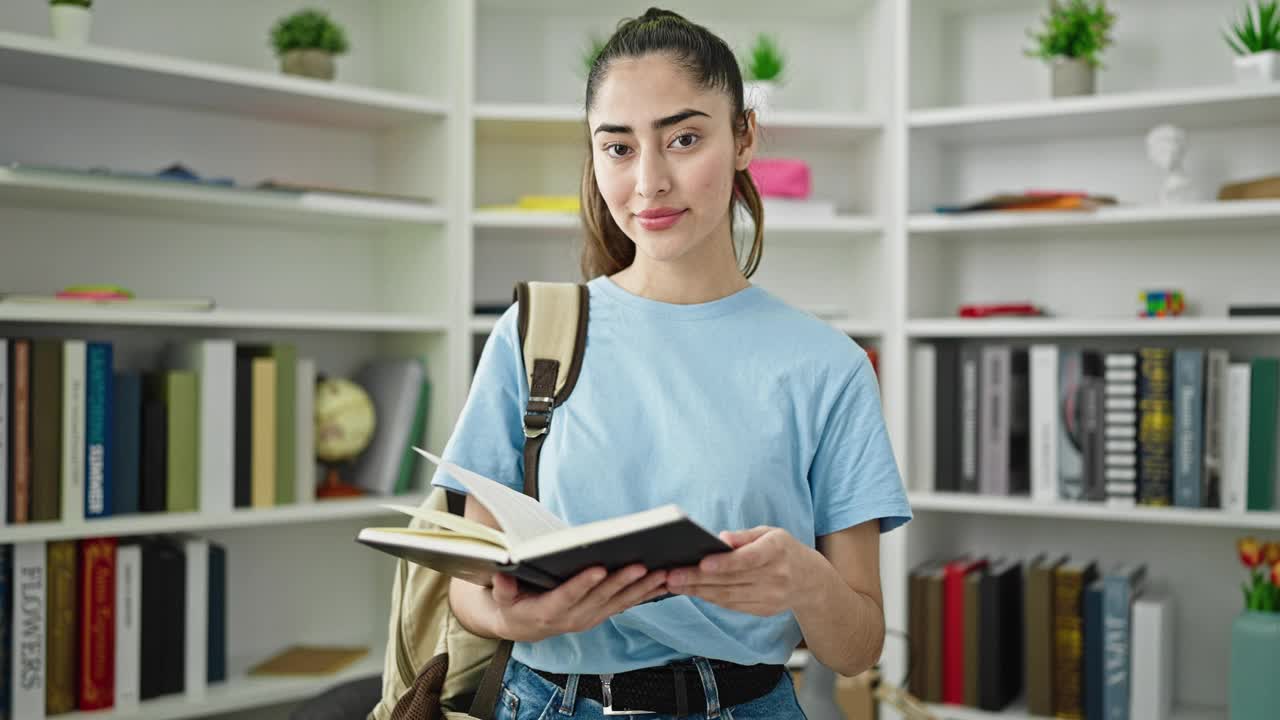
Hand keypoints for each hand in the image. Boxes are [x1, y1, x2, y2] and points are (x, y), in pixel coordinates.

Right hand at [490, 564, 667, 642]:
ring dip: (641, 589)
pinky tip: (662, 584)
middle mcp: (572, 618)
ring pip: (619, 603)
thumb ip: (502, 588)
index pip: (568, 596)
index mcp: (548, 611)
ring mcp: (589, 619)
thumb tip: (502, 575)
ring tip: (661, 574)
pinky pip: (625, 605)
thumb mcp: (500, 597)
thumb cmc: (512, 604)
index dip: (583, 583)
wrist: (522, 626)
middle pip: (600, 598)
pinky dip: (644, 595)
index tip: (598, 568)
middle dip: (622, 582)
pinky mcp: (600, 616)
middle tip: (641, 565)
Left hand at [665, 527, 818, 616]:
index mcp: (777, 551)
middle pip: (732, 580)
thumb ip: (744, 536)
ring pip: (728, 597)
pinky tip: (693, 592)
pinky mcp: (763, 610)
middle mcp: (775, 577)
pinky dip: (710, 599)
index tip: (702, 563)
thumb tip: (721, 538)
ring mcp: (770, 597)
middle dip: (698, 579)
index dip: (725, 563)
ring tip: (674, 584)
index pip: (749, 559)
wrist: (810, 581)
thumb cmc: (783, 550)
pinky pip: (732, 606)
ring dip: (698, 591)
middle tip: (671, 575)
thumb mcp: (770, 533)